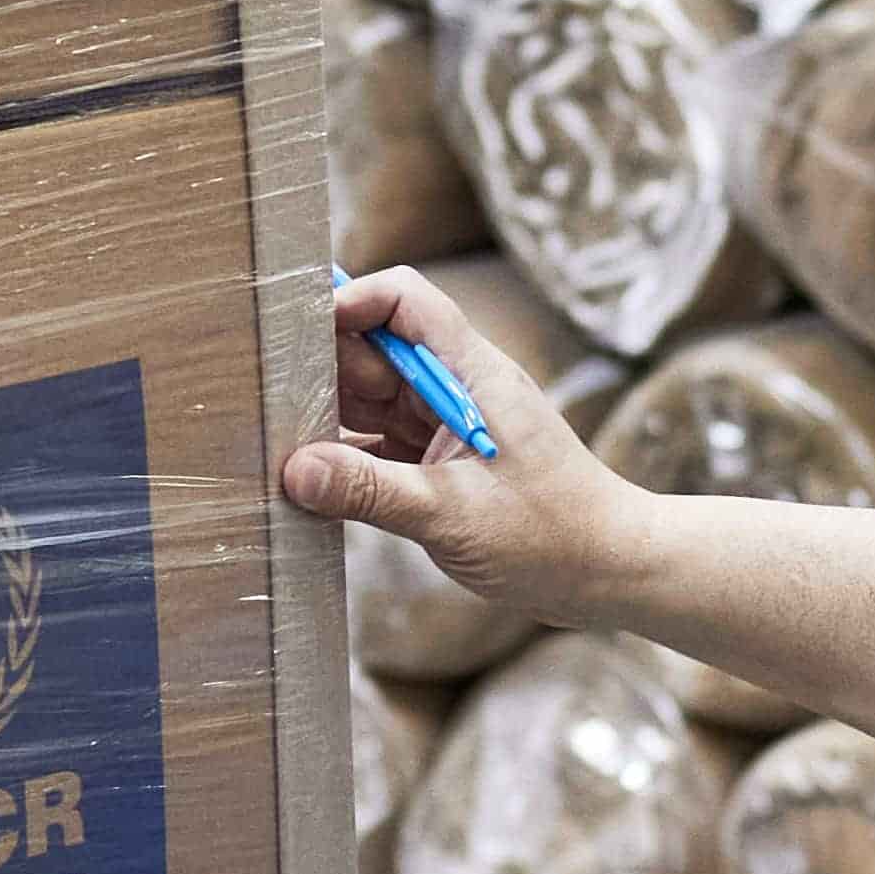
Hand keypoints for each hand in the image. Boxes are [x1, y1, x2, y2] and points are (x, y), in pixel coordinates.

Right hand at [281, 267, 647, 630]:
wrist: (610, 573)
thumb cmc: (552, 537)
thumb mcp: (452, 515)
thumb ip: (371, 491)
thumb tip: (294, 469)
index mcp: (473, 375)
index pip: (406, 301)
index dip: (351, 300)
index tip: (298, 332)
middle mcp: (458, 389)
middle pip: (374, 348)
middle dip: (322, 367)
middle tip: (264, 398)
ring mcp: (448, 427)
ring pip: (370, 399)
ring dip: (327, 416)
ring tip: (271, 437)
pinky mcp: (442, 466)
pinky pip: (379, 445)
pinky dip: (345, 458)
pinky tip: (307, 479)